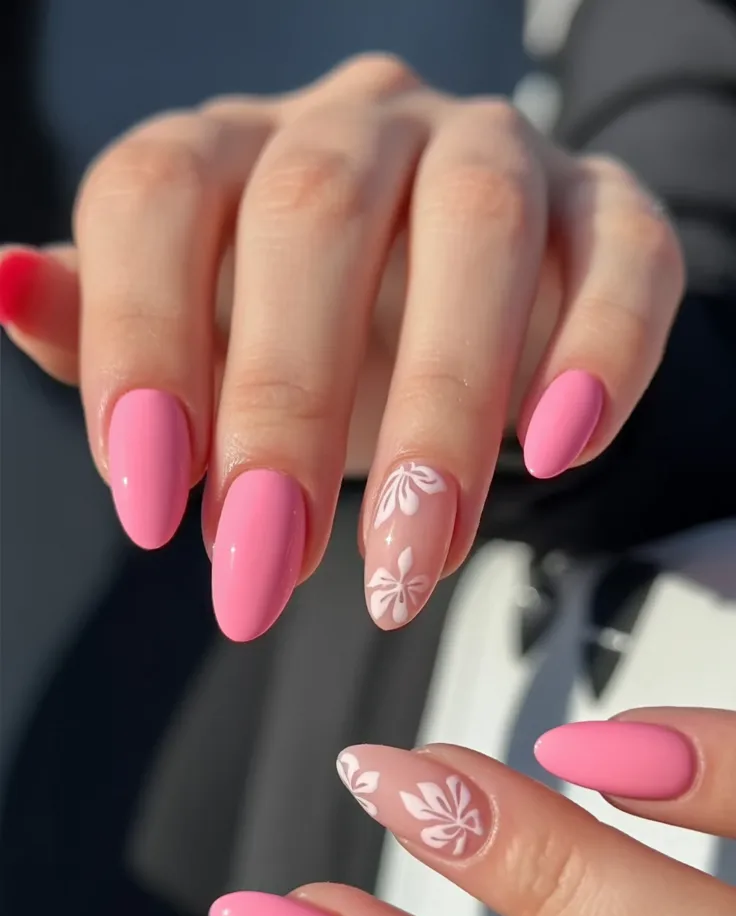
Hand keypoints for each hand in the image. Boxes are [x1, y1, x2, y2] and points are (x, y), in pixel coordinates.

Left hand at [0, 56, 683, 639]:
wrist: (463, 308)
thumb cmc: (312, 337)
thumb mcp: (200, 345)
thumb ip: (105, 329)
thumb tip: (3, 285)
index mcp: (232, 151)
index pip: (157, 196)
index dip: (141, 342)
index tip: (152, 508)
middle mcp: (359, 127)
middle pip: (313, 218)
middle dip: (286, 408)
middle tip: (269, 570)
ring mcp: (494, 154)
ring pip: (475, 231)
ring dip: (443, 409)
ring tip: (413, 560)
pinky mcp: (604, 210)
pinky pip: (621, 256)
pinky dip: (597, 354)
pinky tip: (554, 453)